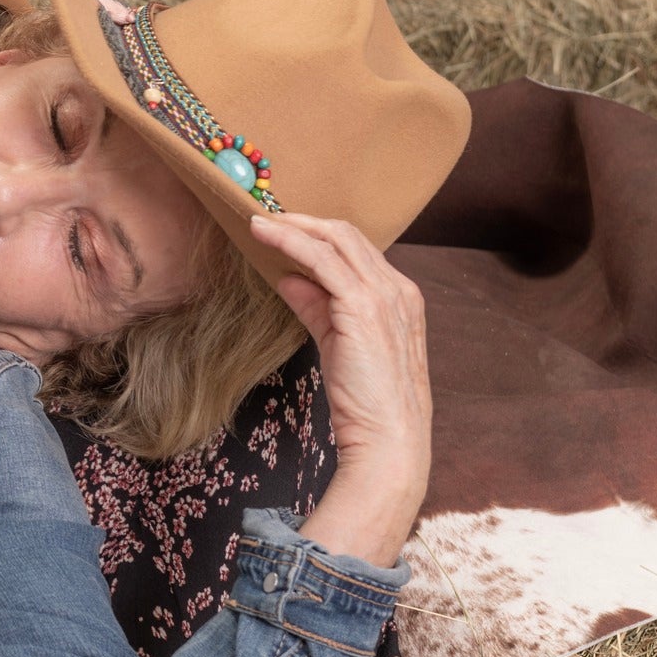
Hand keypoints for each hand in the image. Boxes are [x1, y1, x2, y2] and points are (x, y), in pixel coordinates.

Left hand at [251, 212, 430, 563]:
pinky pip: (323, 260)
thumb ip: (316, 308)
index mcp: (400, 298)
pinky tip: (265, 238)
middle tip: (264, 217)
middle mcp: (399, 290)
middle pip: (347, 235)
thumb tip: (287, 279)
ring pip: (335, 240)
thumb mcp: (337, 343)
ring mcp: (386, 296)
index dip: (317, 234)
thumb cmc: (364, 399)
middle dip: (303, 221)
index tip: (281, 229)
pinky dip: (291, 243)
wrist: (388, 439)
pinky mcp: (364, 307)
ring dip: (292, 226)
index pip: (356, 250)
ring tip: (256, 222)